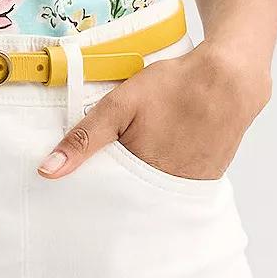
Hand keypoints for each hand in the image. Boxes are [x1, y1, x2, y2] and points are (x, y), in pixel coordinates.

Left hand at [36, 42, 270, 180]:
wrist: (229, 80)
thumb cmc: (173, 87)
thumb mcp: (120, 105)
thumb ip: (85, 138)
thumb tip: (48, 170)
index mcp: (141, 176)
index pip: (107, 195)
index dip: (92, 185)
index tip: (79, 180)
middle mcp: (166, 189)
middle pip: (132, 197)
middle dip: (117, 185)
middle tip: (110, 162)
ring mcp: (189, 185)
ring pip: (155, 191)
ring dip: (143, 179)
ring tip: (138, 153)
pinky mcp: (206, 177)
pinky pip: (177, 183)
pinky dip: (166, 173)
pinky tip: (164, 151)